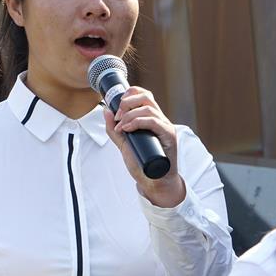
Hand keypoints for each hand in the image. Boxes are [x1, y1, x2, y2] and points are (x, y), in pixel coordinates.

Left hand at [104, 86, 184, 207]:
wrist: (154, 181)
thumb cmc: (142, 163)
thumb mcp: (123, 143)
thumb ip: (114, 129)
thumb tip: (106, 110)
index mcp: (150, 119)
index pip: (143, 95)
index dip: (129, 94)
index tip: (116, 106)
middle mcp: (159, 120)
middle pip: (146, 97)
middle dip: (127, 102)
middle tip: (117, 116)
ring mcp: (165, 127)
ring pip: (149, 109)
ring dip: (129, 115)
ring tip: (121, 127)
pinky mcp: (168, 136)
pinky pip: (155, 122)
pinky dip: (138, 122)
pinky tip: (128, 129)